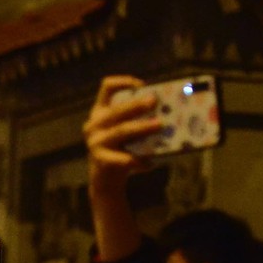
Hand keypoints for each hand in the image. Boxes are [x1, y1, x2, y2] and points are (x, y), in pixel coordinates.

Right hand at [83, 76, 163, 194]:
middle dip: (137, 104)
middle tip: (154, 101)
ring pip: (122, 130)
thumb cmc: (121, 149)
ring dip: (142, 127)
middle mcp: (94, 124)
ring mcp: (95, 142)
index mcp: (100, 111)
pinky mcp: (101, 160)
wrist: (105, 179)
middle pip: (117, 109)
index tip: (142, 85)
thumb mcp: (125, 131)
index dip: (123, 82)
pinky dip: (139, 160)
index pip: (107, 87)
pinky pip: (123, 158)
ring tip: (160, 125)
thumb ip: (137, 120)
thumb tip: (168, 112)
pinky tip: (150, 163)